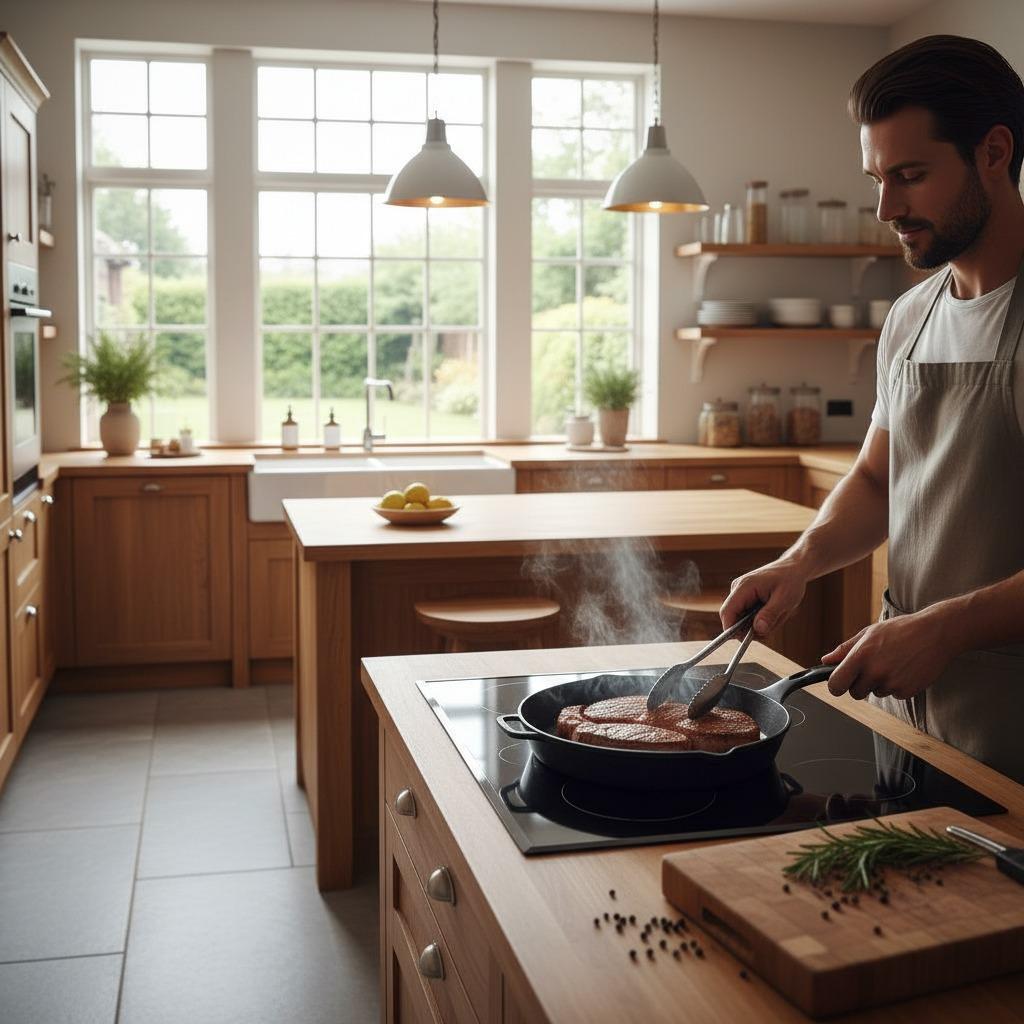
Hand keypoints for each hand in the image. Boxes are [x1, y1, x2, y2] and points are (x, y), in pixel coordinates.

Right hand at [720, 559, 808, 637]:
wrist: (793, 568)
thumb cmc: (790, 580)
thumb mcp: (784, 599)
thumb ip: (770, 614)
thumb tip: (758, 630)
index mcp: (744, 587)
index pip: (727, 612)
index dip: (731, 629)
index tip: (746, 640)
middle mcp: (737, 589)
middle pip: (733, 618)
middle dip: (749, 628)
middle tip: (770, 629)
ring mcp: (740, 593)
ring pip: (740, 618)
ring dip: (756, 624)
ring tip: (775, 616)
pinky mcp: (744, 597)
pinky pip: (746, 615)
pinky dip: (758, 619)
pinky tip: (771, 613)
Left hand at [821, 609, 957, 700]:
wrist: (935, 633)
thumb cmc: (900, 630)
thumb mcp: (869, 633)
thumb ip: (845, 649)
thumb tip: (825, 661)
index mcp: (860, 656)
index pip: (836, 684)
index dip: (836, 686)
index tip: (839, 684)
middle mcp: (874, 672)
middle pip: (855, 693)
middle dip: (859, 684)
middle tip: (872, 668)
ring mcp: (891, 683)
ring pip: (875, 693)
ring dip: (880, 683)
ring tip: (893, 662)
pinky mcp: (907, 691)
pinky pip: (893, 694)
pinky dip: (897, 686)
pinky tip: (905, 668)